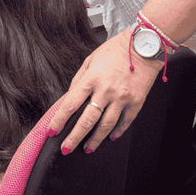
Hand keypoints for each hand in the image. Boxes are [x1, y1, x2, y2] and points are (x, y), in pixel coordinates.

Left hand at [49, 30, 159, 153]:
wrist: (143, 46)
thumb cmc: (115, 51)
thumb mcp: (90, 61)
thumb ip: (79, 80)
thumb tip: (70, 99)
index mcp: (91, 79)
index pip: (71, 104)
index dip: (59, 120)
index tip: (52, 131)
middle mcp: (106, 90)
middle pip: (87, 120)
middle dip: (74, 137)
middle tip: (66, 148)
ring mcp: (122, 97)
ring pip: (106, 125)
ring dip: (95, 140)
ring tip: (88, 148)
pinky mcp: (136, 101)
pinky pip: (125, 121)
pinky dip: (118, 131)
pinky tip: (110, 137)